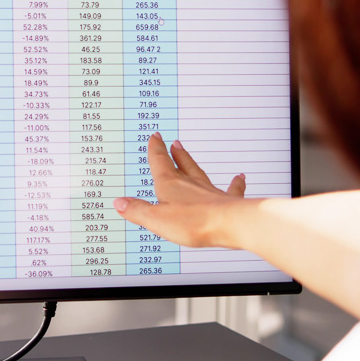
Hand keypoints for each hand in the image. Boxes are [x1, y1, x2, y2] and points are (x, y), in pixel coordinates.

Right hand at [111, 133, 249, 247]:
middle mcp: (191, 183)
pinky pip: (231, 189)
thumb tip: (119, 203)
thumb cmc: (194, 221)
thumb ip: (138, 210)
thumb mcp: (156, 219)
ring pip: (199, 173)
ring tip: (188, 155)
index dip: (156, 149)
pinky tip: (239, 178)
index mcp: (171, 185)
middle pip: (181, 164)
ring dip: (192, 164)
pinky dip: (235, 183)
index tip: (155, 137)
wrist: (230, 223)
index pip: (160, 162)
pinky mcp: (226, 202)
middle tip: (173, 143)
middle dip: (174, 153)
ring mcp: (209, 191)